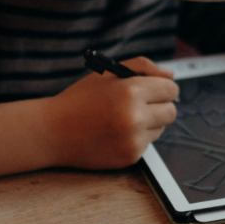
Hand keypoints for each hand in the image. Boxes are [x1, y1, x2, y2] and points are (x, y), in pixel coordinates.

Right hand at [44, 56, 178, 168]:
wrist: (53, 132)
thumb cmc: (80, 99)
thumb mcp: (107, 73)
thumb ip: (143, 67)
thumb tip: (170, 76)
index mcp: (131, 91)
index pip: (171, 89)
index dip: (163, 88)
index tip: (154, 90)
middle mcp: (136, 117)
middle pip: (171, 111)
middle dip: (160, 106)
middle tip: (140, 104)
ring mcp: (134, 140)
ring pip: (161, 129)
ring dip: (148, 123)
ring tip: (121, 119)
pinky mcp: (130, 157)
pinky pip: (147, 144)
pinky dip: (136, 138)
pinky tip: (115, 134)